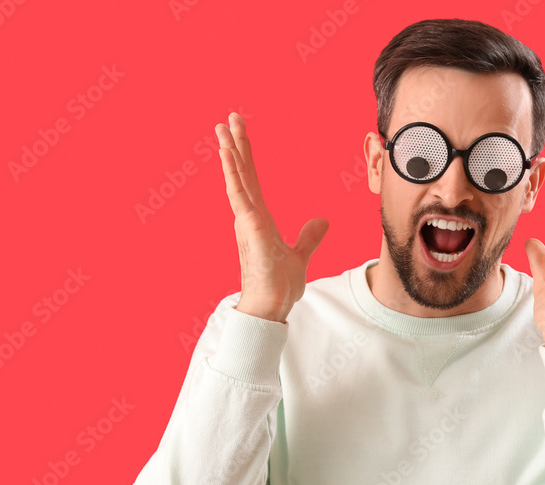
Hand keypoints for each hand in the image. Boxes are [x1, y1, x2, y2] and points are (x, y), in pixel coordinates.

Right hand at [215, 112, 328, 322]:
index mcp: (259, 218)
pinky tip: (227, 155)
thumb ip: (309, 236)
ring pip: (236, 179)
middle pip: (242, 173)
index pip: (252, 180)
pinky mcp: (249, 227)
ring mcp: (247, 220)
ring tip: (222, 128)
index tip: (240, 135)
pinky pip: (239, 195)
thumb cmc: (279, 284)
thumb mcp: (300, 254)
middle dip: (236, 144)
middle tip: (228, 118)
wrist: (272, 305)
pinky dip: (232, 173)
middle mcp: (249, 215)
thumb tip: (322, 221)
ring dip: (230, 152)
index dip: (246, 157)